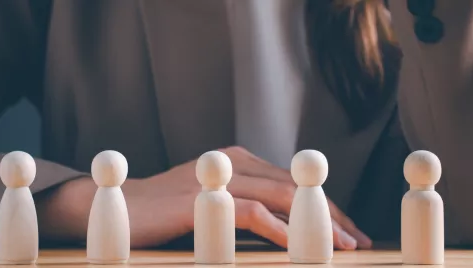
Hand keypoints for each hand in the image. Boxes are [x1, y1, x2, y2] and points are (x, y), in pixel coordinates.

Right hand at [123, 146, 371, 248]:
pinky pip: (251, 214)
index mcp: (238, 161)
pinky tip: (299, 249)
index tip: (350, 233)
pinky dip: (280, 231)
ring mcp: (216, 179)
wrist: (113, 209)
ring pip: (281, 198)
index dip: (326, 206)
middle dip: (331, 215)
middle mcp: (231, 163)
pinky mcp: (200, 201)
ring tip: (341, 248)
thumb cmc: (165, 214)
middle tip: (358, 243)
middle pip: (295, 187)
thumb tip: (287, 233)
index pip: (293, 182)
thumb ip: (246, 208)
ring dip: (316, 224)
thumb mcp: (213, 204)